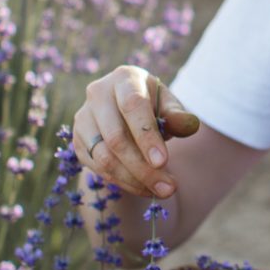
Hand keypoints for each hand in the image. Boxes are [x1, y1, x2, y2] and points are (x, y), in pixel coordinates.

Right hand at [74, 65, 201, 197]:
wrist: (126, 112)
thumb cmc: (153, 107)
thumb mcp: (168, 106)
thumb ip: (178, 116)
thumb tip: (191, 124)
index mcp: (124, 78)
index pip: (133, 106)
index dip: (147, 136)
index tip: (163, 162)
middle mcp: (98, 94)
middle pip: (116, 138)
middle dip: (143, 168)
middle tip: (169, 188)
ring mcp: (84, 118)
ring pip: (104, 157)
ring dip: (133, 180)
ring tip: (160, 191)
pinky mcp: (78, 141)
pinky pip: (98, 168)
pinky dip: (123, 183)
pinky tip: (144, 188)